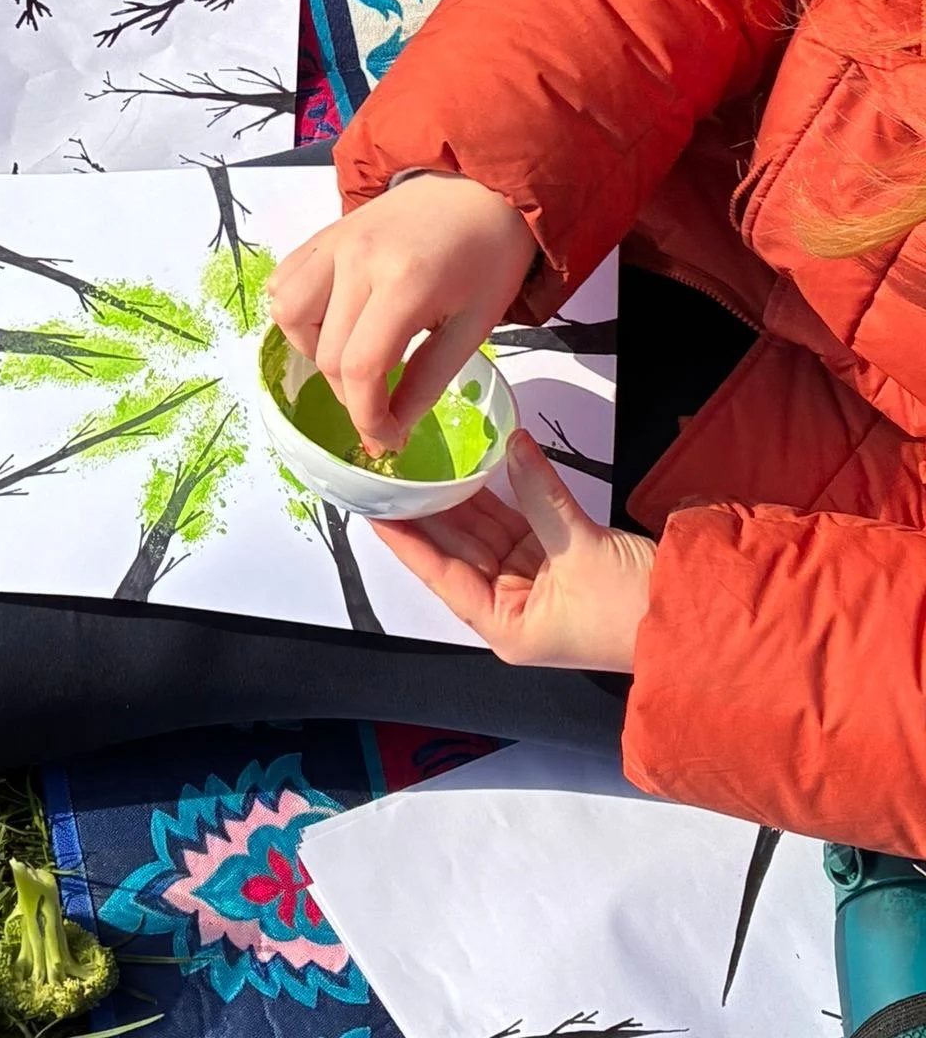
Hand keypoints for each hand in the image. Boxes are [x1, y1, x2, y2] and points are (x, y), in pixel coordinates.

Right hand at [267, 171, 534, 452]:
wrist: (483, 186)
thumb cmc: (490, 256)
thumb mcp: (476, 325)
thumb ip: (430, 379)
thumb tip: (392, 427)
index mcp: (404, 281)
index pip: (360, 368)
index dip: (367, 418)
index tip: (387, 441)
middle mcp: (357, 258)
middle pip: (326, 354)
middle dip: (352, 398)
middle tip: (385, 406)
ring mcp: (335, 241)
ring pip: (289, 316)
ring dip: (314, 353)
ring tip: (354, 357)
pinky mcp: (325, 233)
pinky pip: (285, 282)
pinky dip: (297, 314)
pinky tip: (332, 323)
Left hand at [377, 430, 655, 671]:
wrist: (697, 616)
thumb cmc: (634, 607)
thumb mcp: (580, 550)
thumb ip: (539, 495)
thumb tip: (511, 445)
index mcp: (505, 625)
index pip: (441, 574)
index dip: (406, 539)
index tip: (372, 508)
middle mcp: (511, 605)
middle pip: (458, 550)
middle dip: (428, 510)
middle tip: (394, 470)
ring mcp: (534, 581)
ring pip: (485, 531)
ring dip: (460, 497)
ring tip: (425, 458)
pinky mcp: (558, 558)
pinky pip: (518, 520)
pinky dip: (501, 493)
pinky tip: (475, 464)